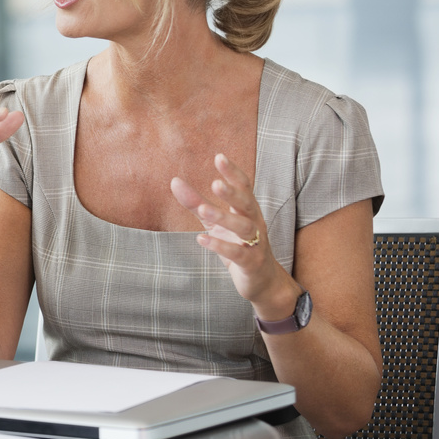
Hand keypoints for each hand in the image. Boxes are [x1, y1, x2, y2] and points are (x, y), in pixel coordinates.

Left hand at [170, 154, 299, 319]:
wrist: (263, 281)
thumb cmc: (239, 246)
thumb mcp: (216, 223)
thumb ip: (197, 202)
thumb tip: (174, 181)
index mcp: (248, 210)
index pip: (244, 187)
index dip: (233, 172)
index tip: (219, 156)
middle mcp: (255, 223)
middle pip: (247, 204)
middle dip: (232, 193)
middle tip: (216, 183)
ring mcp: (256, 244)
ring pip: (244, 228)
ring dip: (224, 218)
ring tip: (203, 210)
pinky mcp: (252, 263)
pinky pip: (237, 253)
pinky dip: (220, 245)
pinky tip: (201, 238)